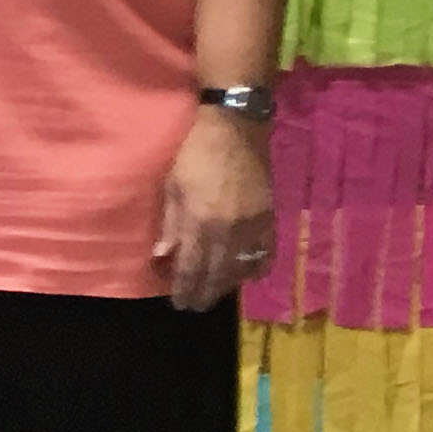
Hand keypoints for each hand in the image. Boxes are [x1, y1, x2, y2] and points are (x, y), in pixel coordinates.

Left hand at [155, 110, 275, 312]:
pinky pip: (265, 252)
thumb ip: (170, 223)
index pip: (192, 267)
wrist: (236, 125)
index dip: (185, 288)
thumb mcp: (172, 185)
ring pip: (242, 267)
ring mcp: (253, 224)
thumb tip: (162, 255)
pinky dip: (255, 268)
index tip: (179, 302)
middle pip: (218, 273)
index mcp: (201, 222)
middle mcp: (229, 229)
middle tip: (195, 305)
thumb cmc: (195, 151)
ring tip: (215, 292)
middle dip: (205, 292)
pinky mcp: (270, 216)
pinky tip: (245, 273)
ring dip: (228, 284)